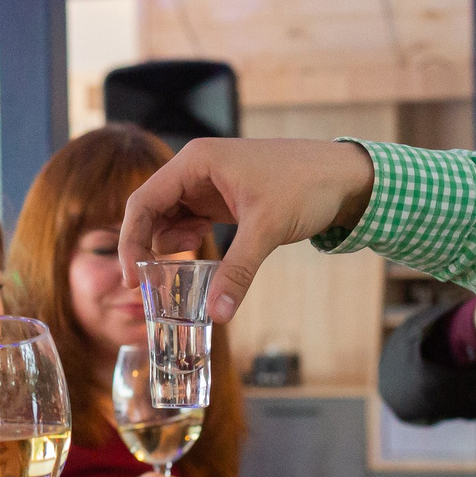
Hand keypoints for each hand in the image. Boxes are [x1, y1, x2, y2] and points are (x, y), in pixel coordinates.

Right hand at [116, 137, 375, 323]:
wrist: (345, 176)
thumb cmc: (306, 186)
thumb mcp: (266, 230)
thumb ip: (237, 272)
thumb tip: (216, 314)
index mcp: (195, 161)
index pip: (142, 202)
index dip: (131, 241)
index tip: (133, 278)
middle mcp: (195, 168)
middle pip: (150, 210)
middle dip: (146, 247)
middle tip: (146, 285)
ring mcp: (208, 182)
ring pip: (169, 217)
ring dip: (168, 246)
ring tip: (180, 271)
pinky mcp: (222, 197)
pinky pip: (189, 220)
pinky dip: (187, 242)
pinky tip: (196, 260)